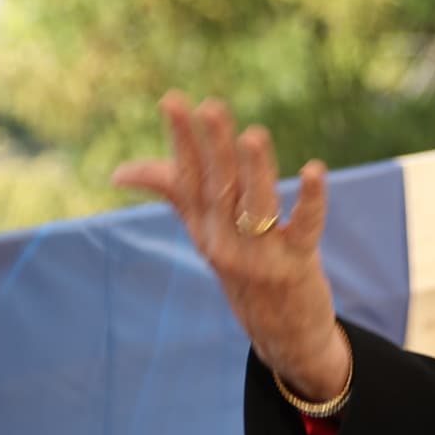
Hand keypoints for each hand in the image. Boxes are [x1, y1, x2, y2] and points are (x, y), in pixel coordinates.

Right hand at [113, 91, 351, 399]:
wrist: (281, 334)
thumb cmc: (242, 268)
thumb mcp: (206, 233)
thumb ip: (176, 192)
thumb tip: (119, 171)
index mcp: (203, 228)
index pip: (188, 178)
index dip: (182, 139)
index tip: (174, 100)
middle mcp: (225, 241)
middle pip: (220, 187)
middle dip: (215, 146)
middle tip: (211, 106)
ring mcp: (261, 255)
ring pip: (256, 206)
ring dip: (256, 170)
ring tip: (253, 135)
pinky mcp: (296, 264)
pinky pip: (305, 227)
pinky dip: (311, 199)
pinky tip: (315, 169)